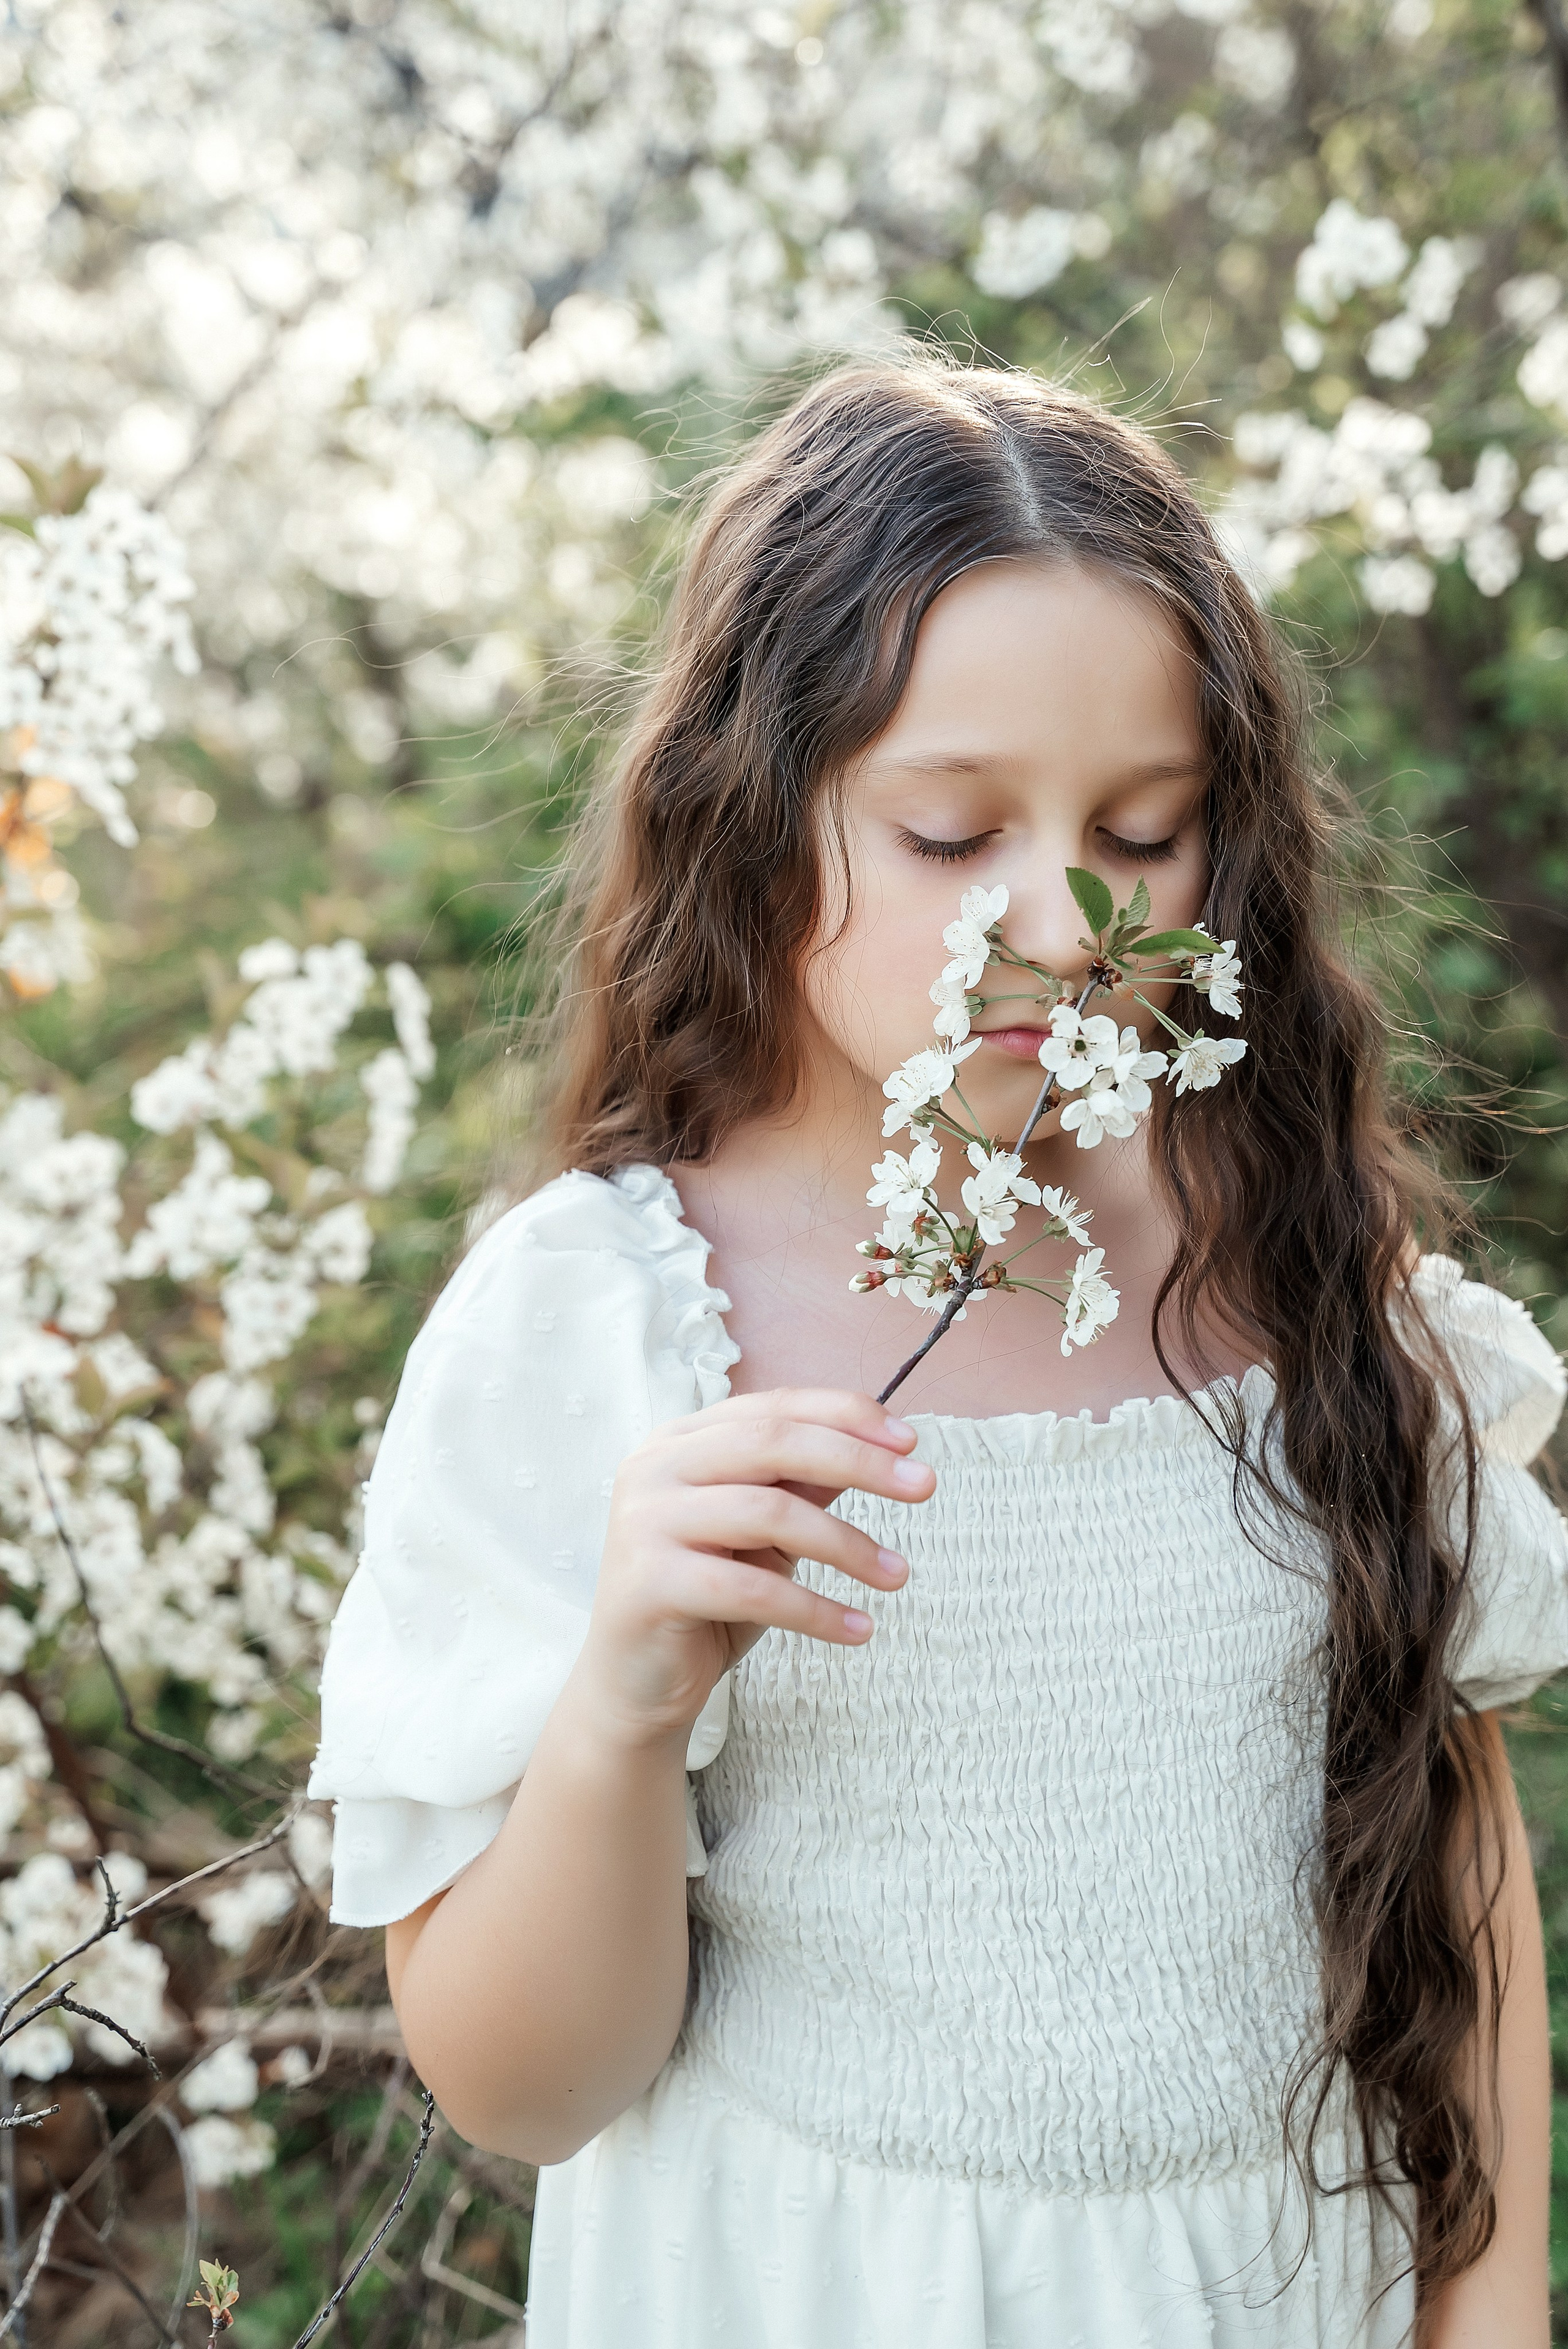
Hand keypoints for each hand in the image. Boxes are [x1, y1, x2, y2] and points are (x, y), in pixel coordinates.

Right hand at [573, 1389, 934, 1745]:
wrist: (638, 1684)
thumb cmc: (711, 1600)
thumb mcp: (766, 1534)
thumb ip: (804, 1487)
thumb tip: (883, 1451)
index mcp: (681, 1441)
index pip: (774, 1408)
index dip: (847, 1416)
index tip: (911, 1443)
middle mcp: (655, 1468)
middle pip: (773, 1444)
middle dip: (859, 1461)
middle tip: (924, 1486)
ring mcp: (645, 1522)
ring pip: (769, 1513)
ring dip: (847, 1544)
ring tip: (897, 1576)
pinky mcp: (650, 1584)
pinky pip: (753, 1590)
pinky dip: (817, 1609)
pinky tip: (858, 1630)